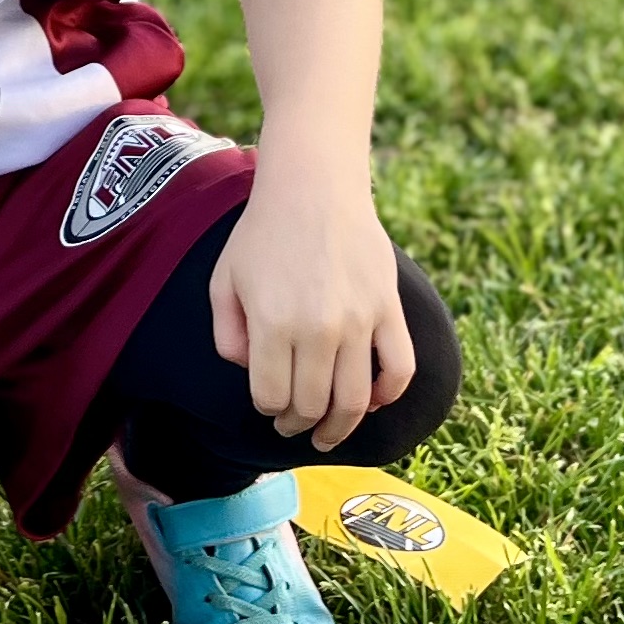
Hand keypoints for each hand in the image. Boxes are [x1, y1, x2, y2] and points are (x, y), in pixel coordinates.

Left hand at [208, 174, 415, 454]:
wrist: (314, 188)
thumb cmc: (262, 235)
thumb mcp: (223, 281)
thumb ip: (228, 336)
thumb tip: (250, 375)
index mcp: (273, 323)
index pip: (272, 397)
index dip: (267, 409)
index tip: (268, 405)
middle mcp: (318, 328)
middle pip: (312, 405)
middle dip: (298, 424)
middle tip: (293, 427)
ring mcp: (359, 321)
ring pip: (355, 400)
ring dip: (340, 428)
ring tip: (327, 435)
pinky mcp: (388, 309)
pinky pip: (399, 370)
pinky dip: (387, 396)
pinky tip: (370, 402)